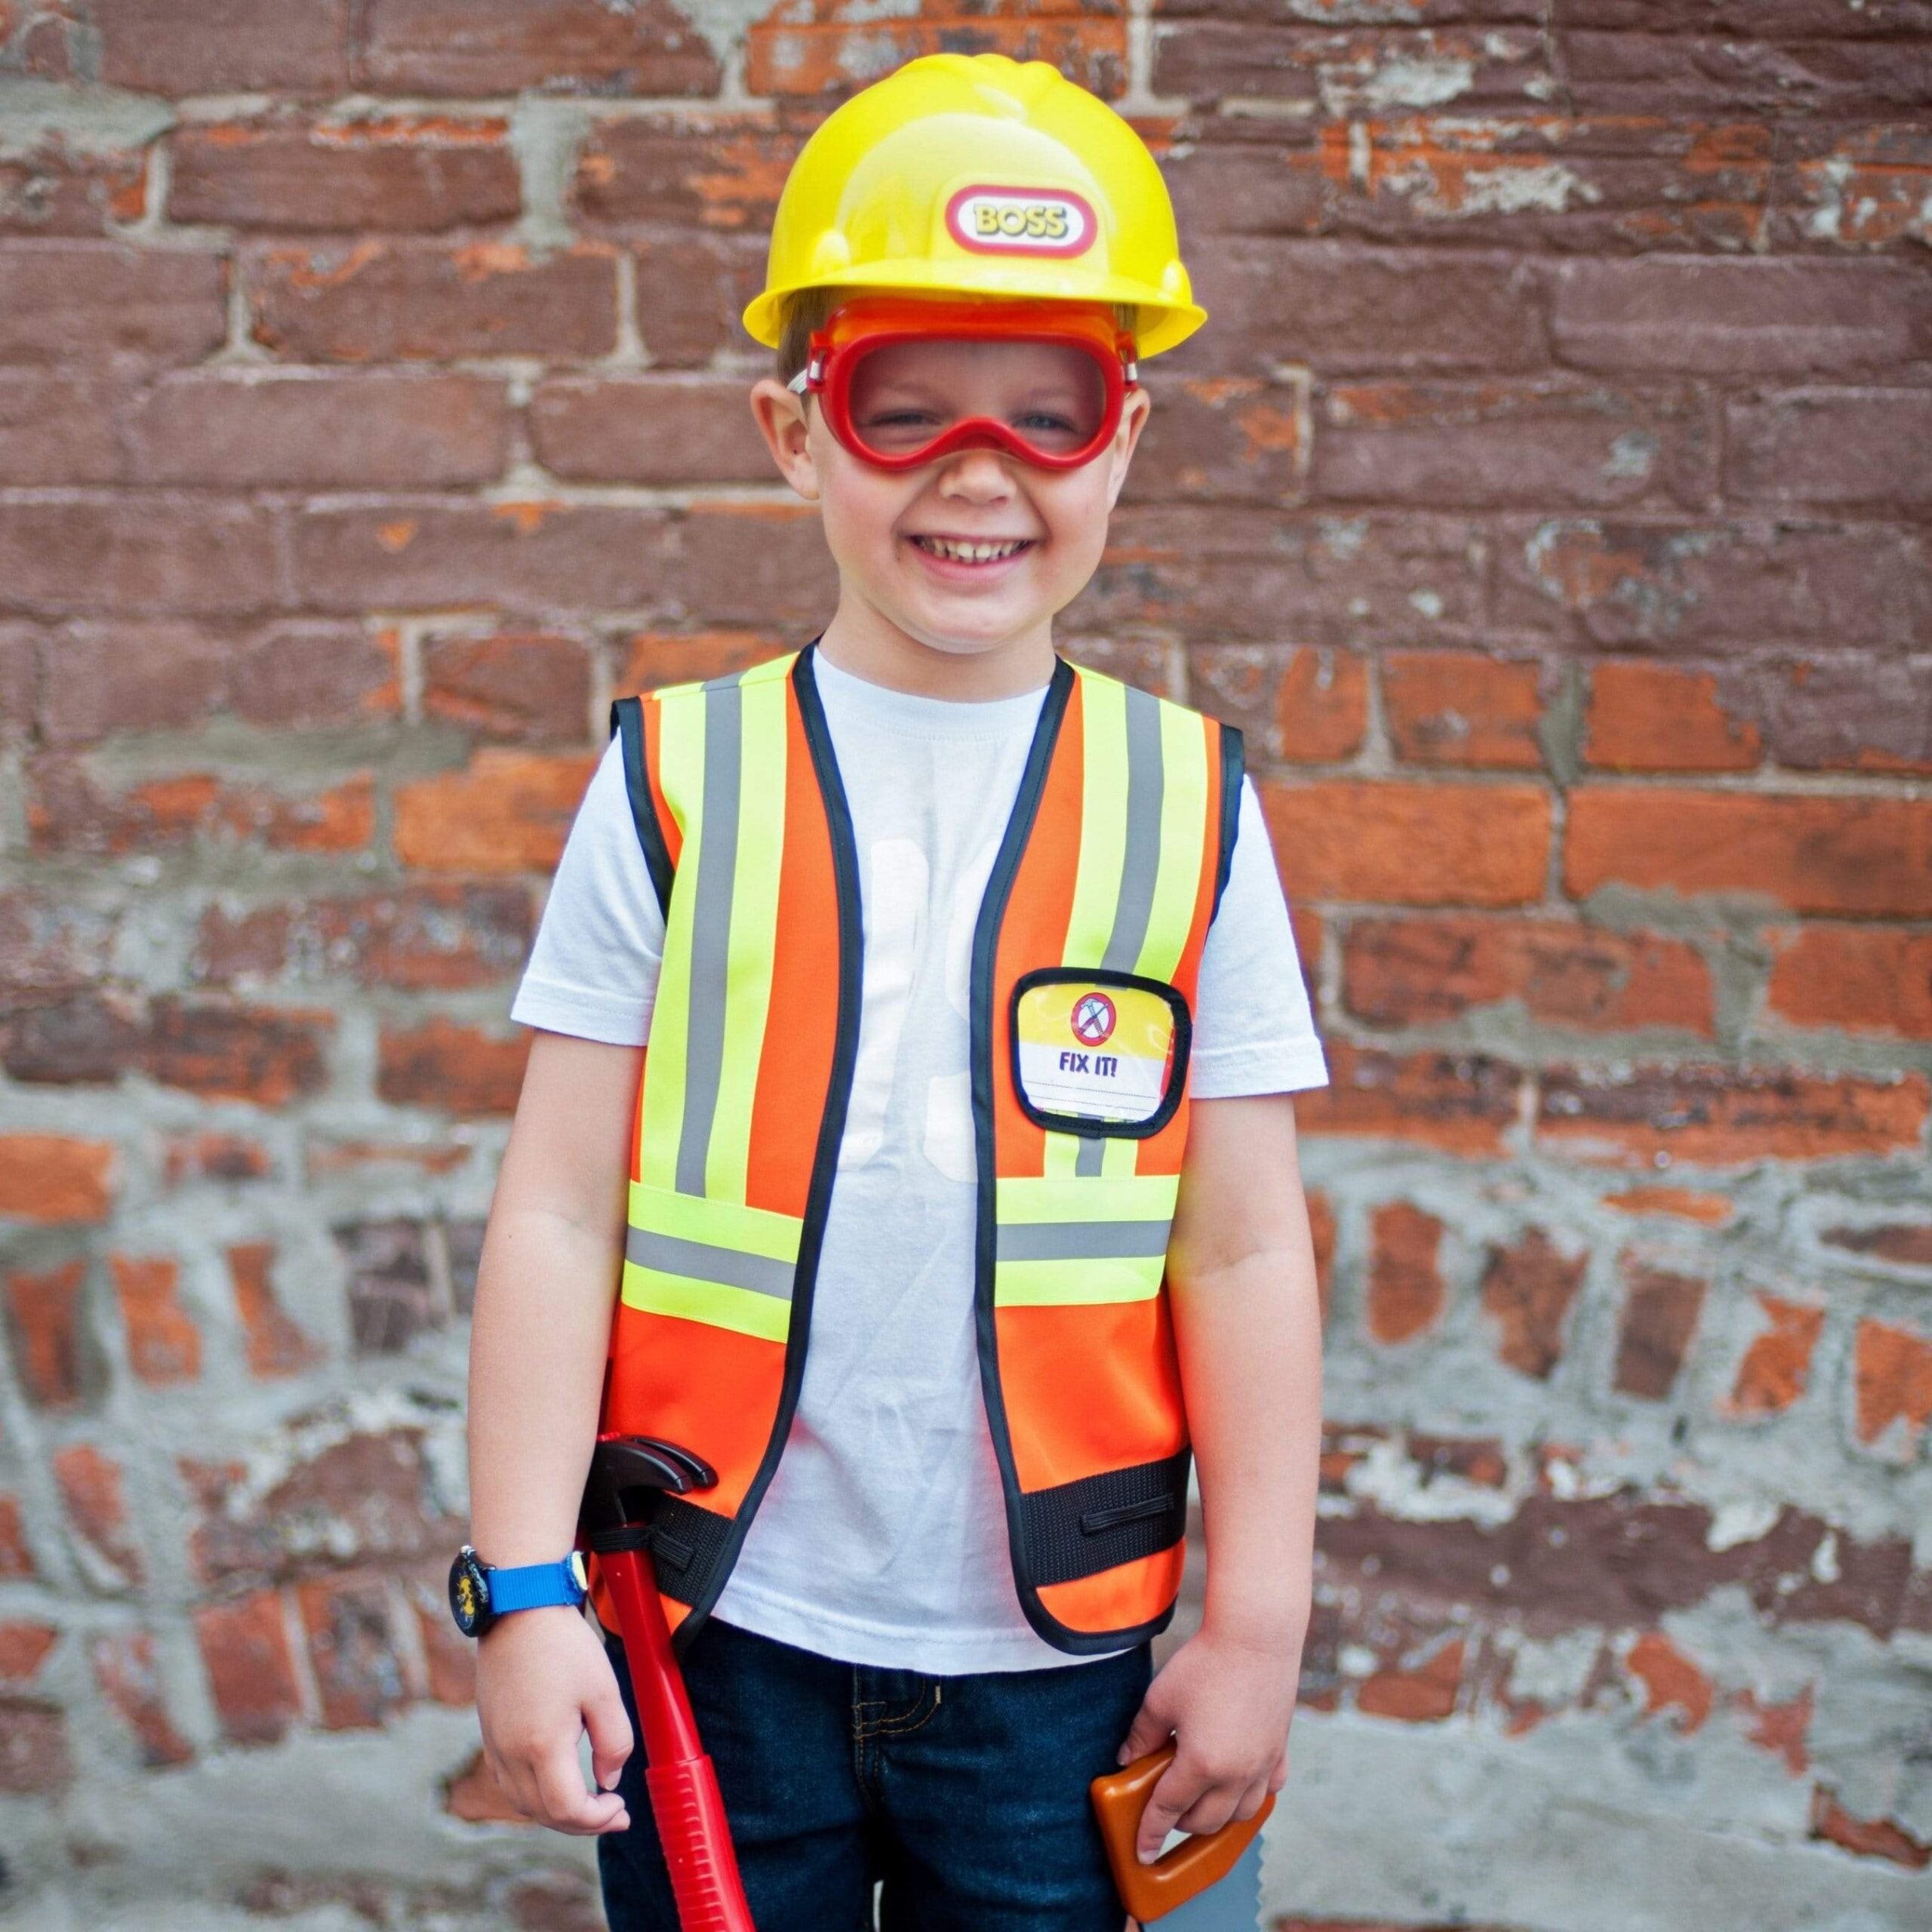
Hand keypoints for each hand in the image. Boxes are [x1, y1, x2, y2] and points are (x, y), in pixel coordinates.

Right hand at [474, 1605, 633, 1834]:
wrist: (519, 1608)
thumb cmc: (563, 1644)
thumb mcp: (604, 1691)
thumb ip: (613, 1742)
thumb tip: (607, 1780)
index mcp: (540, 1746)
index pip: (566, 1809)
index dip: (597, 1819)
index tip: (621, 1807)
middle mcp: (510, 1753)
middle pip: (542, 1814)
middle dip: (581, 1823)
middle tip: (613, 1813)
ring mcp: (494, 1745)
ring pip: (522, 1803)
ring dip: (556, 1813)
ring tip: (589, 1804)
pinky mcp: (489, 1733)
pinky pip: (508, 1782)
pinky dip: (534, 1795)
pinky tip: (557, 1782)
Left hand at [1115, 1625, 1295, 1862]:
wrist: (1256, 1638)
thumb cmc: (1206, 1664)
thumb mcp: (1160, 1698)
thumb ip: (1142, 1735)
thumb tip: (1126, 1759)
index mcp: (1201, 1765)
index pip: (1169, 1810)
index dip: (1151, 1832)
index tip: (1143, 1852)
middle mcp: (1236, 1774)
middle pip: (1206, 1821)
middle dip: (1181, 1824)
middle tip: (1165, 1811)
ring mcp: (1262, 1765)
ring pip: (1240, 1814)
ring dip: (1217, 1817)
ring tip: (1200, 1802)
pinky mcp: (1280, 1750)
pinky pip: (1269, 1790)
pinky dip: (1251, 1796)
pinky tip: (1240, 1785)